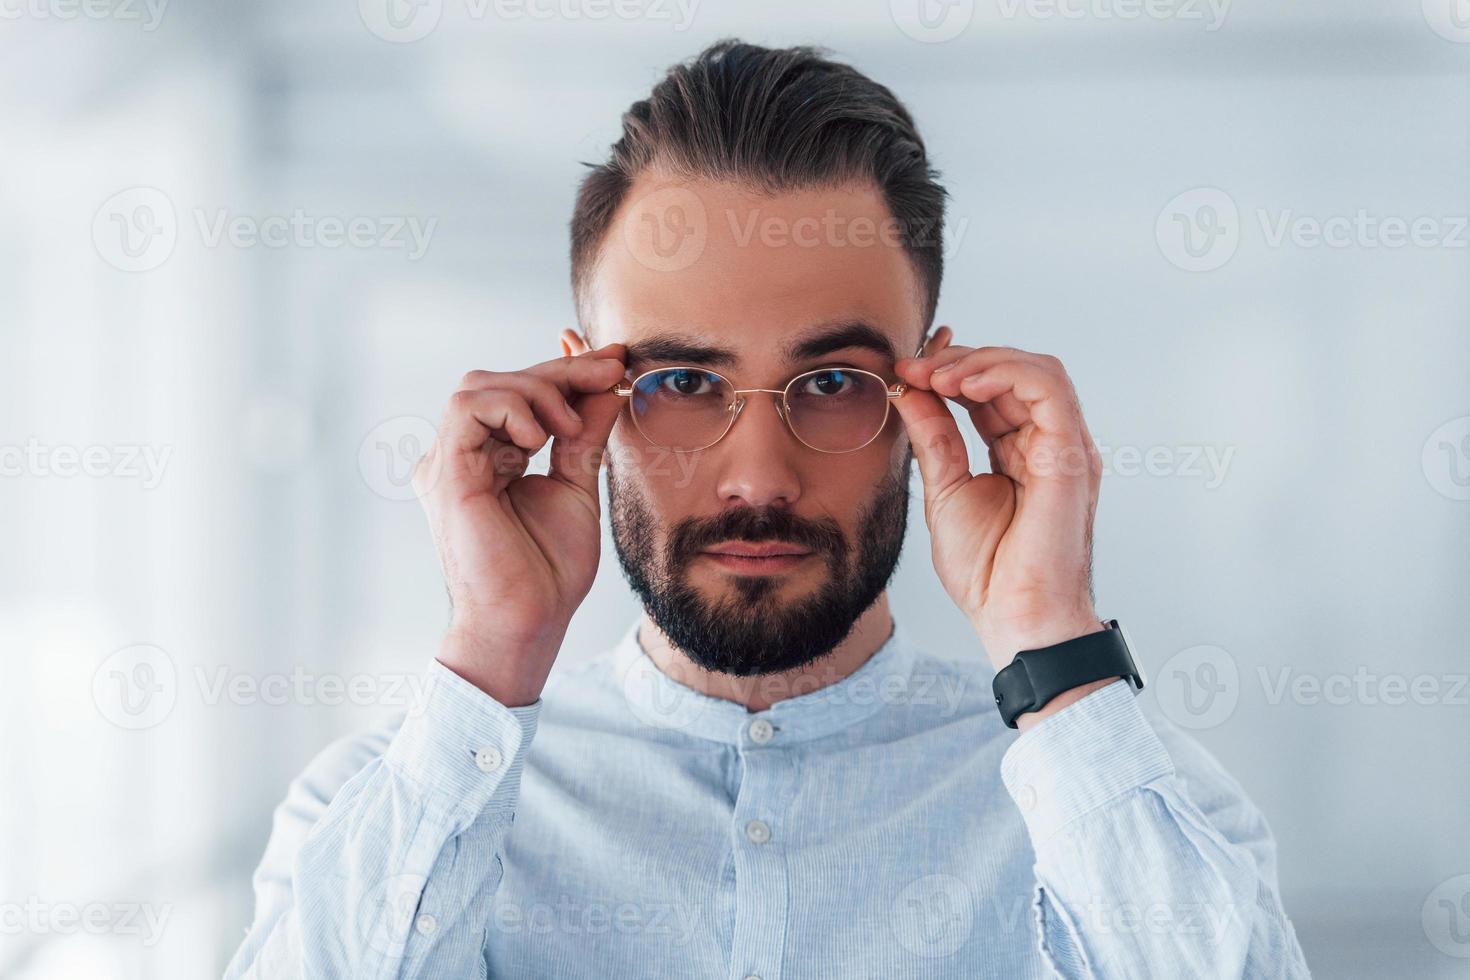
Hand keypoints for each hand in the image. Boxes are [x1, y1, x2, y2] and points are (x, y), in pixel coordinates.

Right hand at [414, 343, 627, 704]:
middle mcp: (461, 456)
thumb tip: (608, 385)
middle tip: (610, 370)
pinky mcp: (445, 472)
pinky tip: (540, 438)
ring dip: (537, 390)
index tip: (614, 360)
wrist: (528, 621)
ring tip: (569, 428)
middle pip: (501, 380)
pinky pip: (468, 407)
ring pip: (482, 384)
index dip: (565, 369)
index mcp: (487, 458)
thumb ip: (585, 435)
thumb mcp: (577, 484)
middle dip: (560, 370)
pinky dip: (511, 408)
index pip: (519, 394)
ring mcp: (448, 462)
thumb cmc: (548, 571)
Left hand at [893, 327, 1105, 675]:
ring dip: (981, 360)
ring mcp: (1065, 446)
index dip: (950, 371)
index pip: (992, 390)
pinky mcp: (1072, 453)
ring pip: (1036, 369)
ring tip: (937, 375)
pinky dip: (1007, 372)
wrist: (1013, 617)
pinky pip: (1049, 388)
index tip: (905, 372)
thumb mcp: (944, 489)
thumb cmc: (987, 572)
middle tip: (914, 366)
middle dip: (959, 360)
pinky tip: (965, 383)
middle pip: (1013, 373)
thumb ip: (933, 437)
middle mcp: (1049, 444)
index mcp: (1021, 452)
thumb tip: (910, 389)